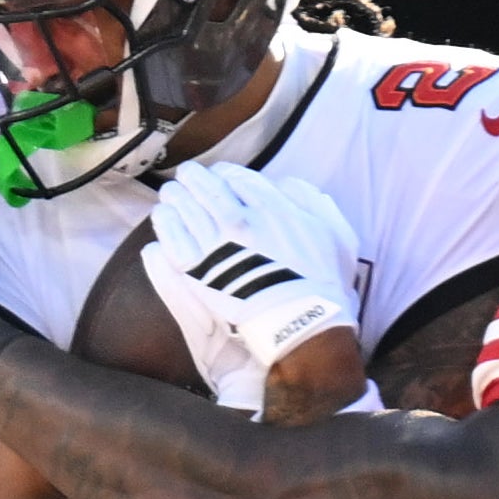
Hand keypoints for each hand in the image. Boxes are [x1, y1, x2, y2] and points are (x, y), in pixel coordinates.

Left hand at [140, 165, 363, 406]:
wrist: (301, 325)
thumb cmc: (323, 284)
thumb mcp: (336, 234)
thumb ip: (310, 202)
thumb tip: (285, 184)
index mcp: (272, 207)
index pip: (237, 177)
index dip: (224, 174)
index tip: (219, 177)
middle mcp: (241, 220)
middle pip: (206, 186)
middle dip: (194, 178)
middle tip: (187, 178)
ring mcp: (216, 245)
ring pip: (184, 206)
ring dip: (175, 195)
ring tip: (171, 195)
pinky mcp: (199, 271)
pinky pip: (172, 236)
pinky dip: (165, 222)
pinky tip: (163, 217)